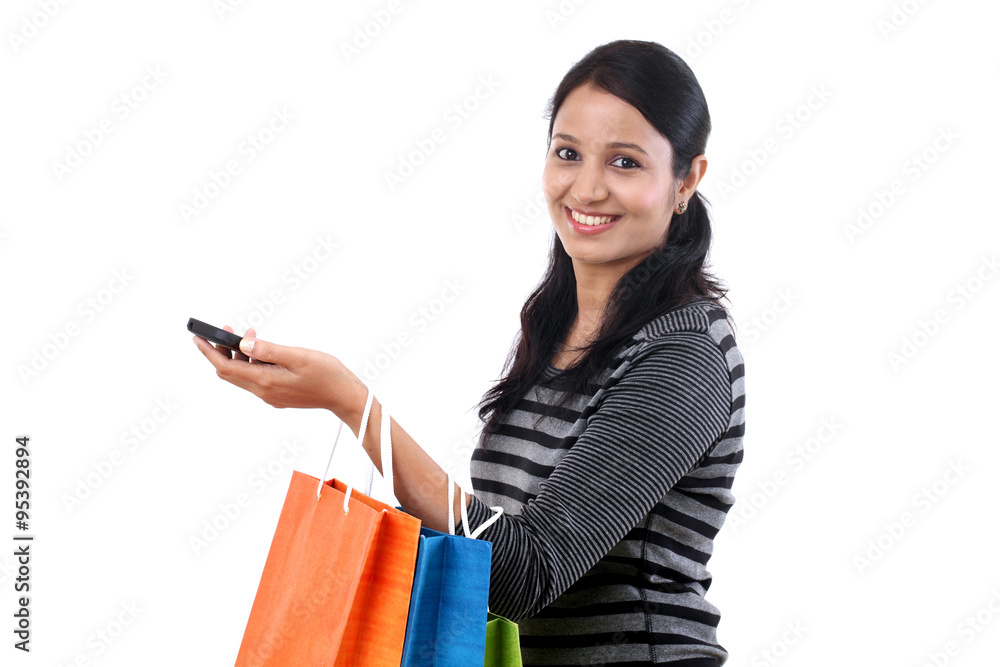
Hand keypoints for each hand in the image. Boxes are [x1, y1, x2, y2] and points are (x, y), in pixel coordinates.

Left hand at [192, 325, 359, 411]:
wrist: (344, 396)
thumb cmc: (327, 375)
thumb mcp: (298, 356)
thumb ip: (268, 350)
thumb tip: (242, 344)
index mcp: (266, 381)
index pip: (226, 367)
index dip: (209, 352)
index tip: (197, 338)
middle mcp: (264, 391)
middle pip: (230, 373)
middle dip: (222, 351)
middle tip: (224, 330)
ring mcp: (270, 395)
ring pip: (243, 375)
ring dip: (239, 356)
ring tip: (249, 335)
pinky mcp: (278, 395)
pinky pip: (256, 378)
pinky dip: (252, 363)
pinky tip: (262, 352)